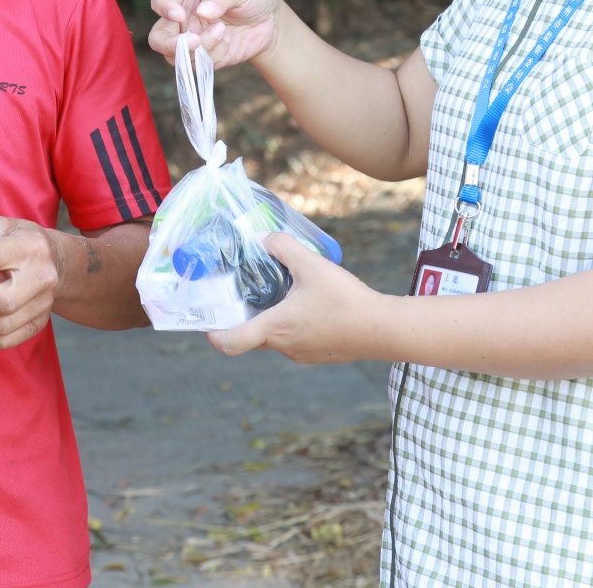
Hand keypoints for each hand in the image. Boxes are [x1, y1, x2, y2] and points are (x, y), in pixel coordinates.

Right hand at [148, 0, 286, 69]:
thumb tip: (203, 12)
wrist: (270, 22)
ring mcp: (192, 40)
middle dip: (170, 44)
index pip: (160, 0)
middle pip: (158, 37)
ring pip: (176, 56)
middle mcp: (183, 18)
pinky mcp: (204, 58)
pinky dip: (213, 57)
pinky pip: (197, 66)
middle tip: (195, 41)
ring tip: (223, 31)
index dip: (164, 8)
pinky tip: (227, 44)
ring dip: (200, 49)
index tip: (180, 14)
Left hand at [208, 235, 390, 364]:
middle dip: (246, 317)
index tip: (209, 322)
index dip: (214, 334)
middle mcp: (285, 347)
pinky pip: (296, 339)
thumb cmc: (346, 300)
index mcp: (275, 328)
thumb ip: (283, 247)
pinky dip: (294, 324)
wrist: (383, 329)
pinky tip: (312, 303)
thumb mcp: (312, 264)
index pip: (231, 343)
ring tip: (285, 291)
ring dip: (273, 318)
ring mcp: (303, 354)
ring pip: (276, 337)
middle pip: (252, 337)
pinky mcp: (320, 353)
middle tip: (248, 292)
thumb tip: (264, 239)